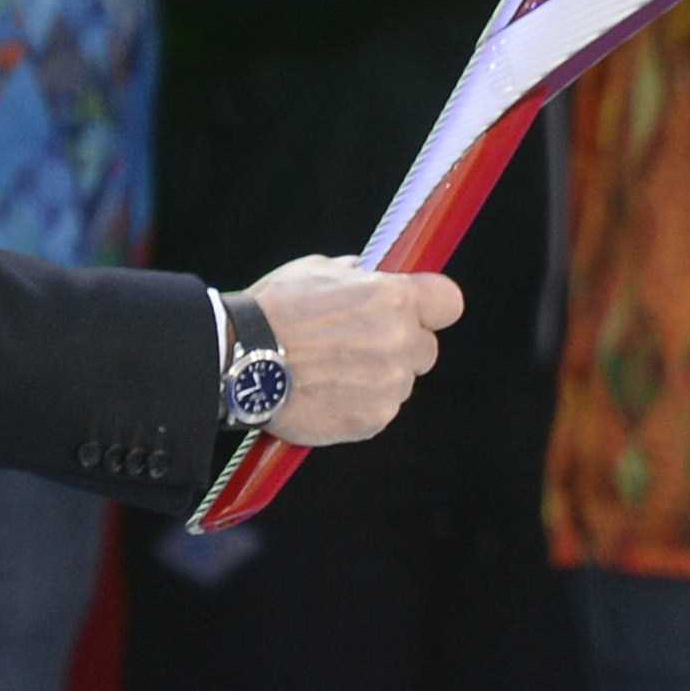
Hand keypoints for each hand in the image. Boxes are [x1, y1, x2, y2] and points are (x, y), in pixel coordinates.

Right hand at [242, 253, 460, 447]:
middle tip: (359, 344)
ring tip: (333, 371)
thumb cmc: (275, 310)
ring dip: (378, 377)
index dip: (432, 306)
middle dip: (401, 346)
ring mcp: (389, 385)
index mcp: (393, 298)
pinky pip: (380, 410)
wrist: (240, 360)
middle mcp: (400, 342)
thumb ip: (355, 275)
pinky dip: (360, 405)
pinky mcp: (372, 420)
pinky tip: (327, 392)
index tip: (418, 310)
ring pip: (401, 381)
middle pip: (425, 348)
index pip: (449, 302)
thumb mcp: (316, 271)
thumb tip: (367, 273)